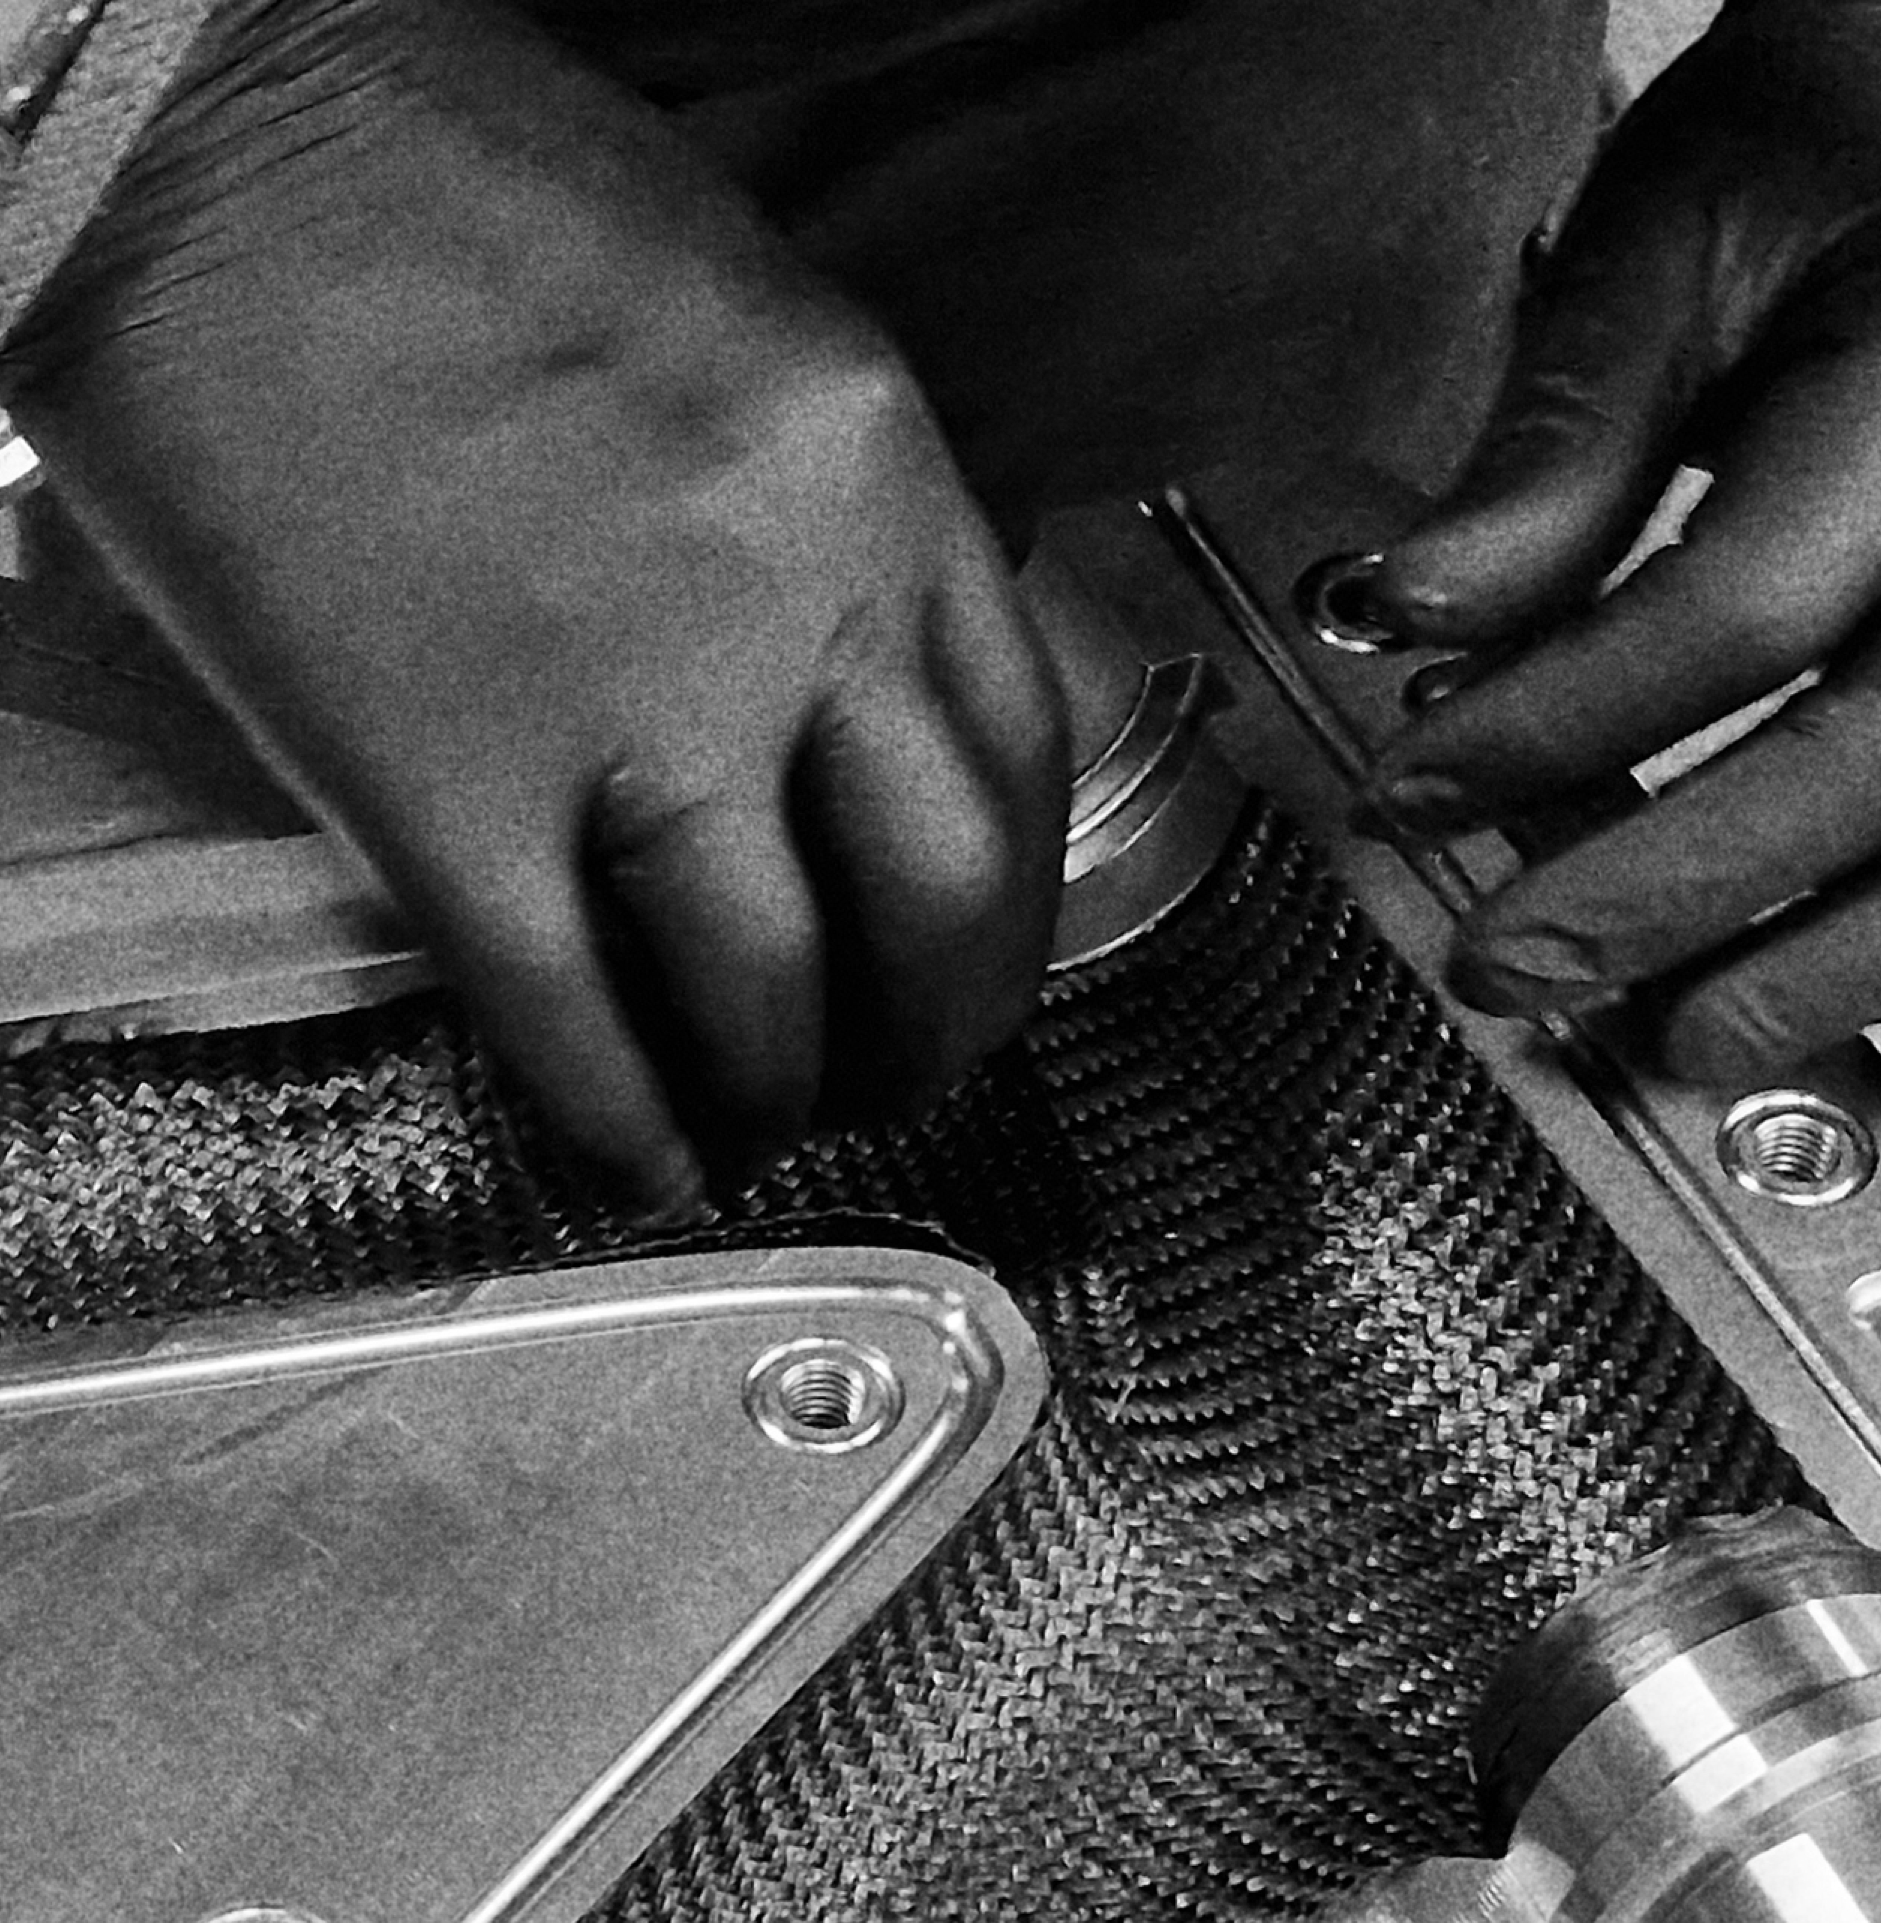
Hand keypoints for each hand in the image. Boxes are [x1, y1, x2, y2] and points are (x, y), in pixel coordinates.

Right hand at [4, 0, 1068, 1212]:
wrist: (197, 135)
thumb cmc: (446, 186)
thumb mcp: (734, 320)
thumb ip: (826, 522)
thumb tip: (853, 694)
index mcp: (872, 469)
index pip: (1018, 752)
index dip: (1014, 905)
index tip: (976, 965)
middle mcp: (786, 600)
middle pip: (936, 904)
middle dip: (933, 1035)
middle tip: (895, 1083)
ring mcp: (617, 705)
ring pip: (765, 992)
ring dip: (776, 1096)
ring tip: (758, 1126)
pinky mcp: (441, 790)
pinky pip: (570, 1021)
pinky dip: (620, 1127)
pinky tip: (635, 1164)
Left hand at [1350, 0, 1880, 1098]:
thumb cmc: (1848, 157)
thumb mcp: (1672, 242)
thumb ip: (1557, 447)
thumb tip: (1418, 615)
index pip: (1732, 608)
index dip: (1555, 730)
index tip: (1413, 792)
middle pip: (1879, 755)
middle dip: (1681, 894)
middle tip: (1524, 976)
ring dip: (1837, 970)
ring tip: (1684, 1041)